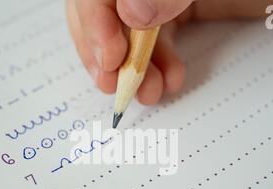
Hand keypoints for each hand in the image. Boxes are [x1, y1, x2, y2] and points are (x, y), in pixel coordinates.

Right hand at [67, 0, 272, 104]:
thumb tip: (131, 13)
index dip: (94, 22)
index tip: (110, 59)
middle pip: (103, 11)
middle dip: (105, 51)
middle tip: (114, 85)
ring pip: (127, 30)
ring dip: (133, 67)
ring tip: (147, 93)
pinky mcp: (178, 10)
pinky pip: (155, 40)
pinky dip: (158, 65)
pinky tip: (168, 81)